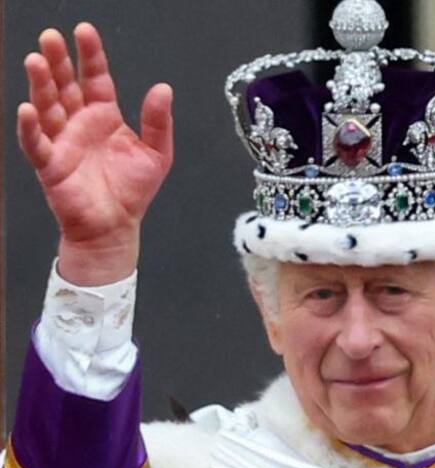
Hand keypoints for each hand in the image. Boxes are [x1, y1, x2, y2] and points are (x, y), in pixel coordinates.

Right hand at [17, 23, 173, 285]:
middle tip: (50, 37)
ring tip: (35, 61)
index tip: (84, 31)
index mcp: (104, 116)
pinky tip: (28, 109)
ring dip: (40, 85)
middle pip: (65, 86)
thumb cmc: (132, 191)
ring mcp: (63, 141)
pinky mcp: (51, 165)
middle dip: (58, 61)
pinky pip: (37, 143)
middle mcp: (79, 123)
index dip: (90, 56)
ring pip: (47, 107)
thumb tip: (163, 88)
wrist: (116, 226)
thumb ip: (158, 121)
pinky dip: (31, 127)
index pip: (95, 78)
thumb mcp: (157, 153)